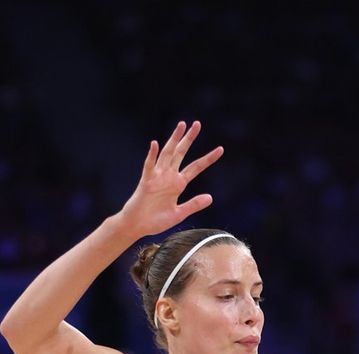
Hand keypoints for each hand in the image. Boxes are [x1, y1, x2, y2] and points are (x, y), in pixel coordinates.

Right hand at [119, 122, 222, 241]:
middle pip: (181, 153)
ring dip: (173, 139)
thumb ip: (193, 205)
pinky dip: (152, 155)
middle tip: (197, 124)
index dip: (208, 159)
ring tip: (181, 125)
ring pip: (167, 153)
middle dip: (189, 139)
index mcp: (178, 184)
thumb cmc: (156, 220)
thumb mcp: (179, 214)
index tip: (220, 150)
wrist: (138, 225)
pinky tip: (155, 144)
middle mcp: (168, 176)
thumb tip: (210, 197)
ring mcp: (157, 177)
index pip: (196, 167)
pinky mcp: (146, 181)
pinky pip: (149, 166)